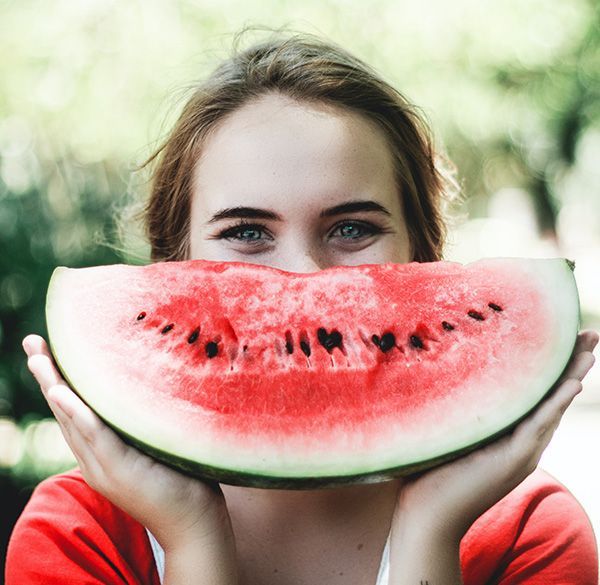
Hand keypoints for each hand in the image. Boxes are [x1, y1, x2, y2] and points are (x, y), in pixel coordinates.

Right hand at [23, 334, 235, 555]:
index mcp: (101, 452)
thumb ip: (142, 420)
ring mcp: (104, 467)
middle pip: (65, 411)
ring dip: (54, 387)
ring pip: (72, 420)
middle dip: (47, 376)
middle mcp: (95, 459)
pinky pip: (94, 437)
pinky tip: (62, 393)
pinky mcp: (120, 471)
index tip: (48, 349)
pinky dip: (77, 414)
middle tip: (32, 342)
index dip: (59, 380)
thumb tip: (150, 381)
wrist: (193, 521)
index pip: (74, 411)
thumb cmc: (181, 478)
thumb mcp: (155, 443)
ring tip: (38, 358)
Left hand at [393, 329, 597, 540]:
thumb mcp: (451, 432)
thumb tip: (441, 370)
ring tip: (590, 348)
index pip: (538, 394)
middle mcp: (523, 442)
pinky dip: (556, 403)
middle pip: (553, 396)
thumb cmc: (430, 473)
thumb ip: (460, 409)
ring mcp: (522, 452)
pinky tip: (572, 382)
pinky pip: (539, 426)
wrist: (427, 516)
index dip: (552, 367)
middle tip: (590, 333)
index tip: (563, 337)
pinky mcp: (513, 460)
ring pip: (553, 406)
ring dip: (572, 375)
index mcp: (510, 435)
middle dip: (572, 364)